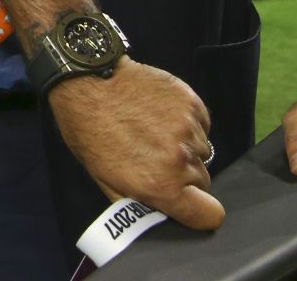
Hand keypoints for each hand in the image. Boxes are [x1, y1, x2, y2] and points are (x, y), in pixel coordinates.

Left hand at [48, 60, 224, 230]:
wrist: (86, 81)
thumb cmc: (88, 131)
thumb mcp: (105, 179)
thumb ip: (140, 203)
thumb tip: (164, 215)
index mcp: (160, 185)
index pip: (210, 215)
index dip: (202, 212)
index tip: (190, 204)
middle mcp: (180, 159)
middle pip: (203, 181)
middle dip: (184, 177)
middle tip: (154, 159)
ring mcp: (188, 128)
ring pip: (202, 152)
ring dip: (185, 148)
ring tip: (153, 133)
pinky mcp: (191, 103)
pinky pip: (201, 125)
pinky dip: (187, 124)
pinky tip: (159, 116)